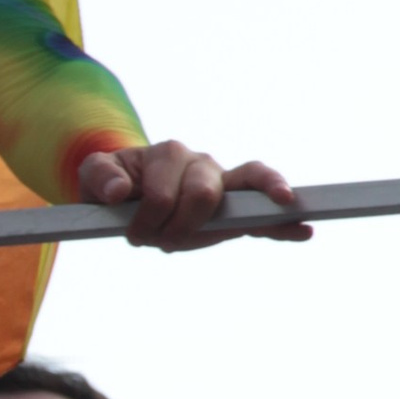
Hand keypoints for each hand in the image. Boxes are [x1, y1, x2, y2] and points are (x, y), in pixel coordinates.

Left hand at [77, 143, 310, 247]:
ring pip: (249, 182)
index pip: (166, 192)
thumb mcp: (95, 174)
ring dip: (261, 200)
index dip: (149, 218)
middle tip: (162, 243)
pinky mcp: (234, 209)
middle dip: (182, 224)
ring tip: (288, 205)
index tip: (134, 235)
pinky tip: (304, 231)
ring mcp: (223, 185)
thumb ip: (99, 177)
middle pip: (205, 192)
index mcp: (169, 155)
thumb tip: (120, 194)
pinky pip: (262, 211)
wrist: (129, 188)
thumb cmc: (115, 181)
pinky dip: (283, 222)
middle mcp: (202, 164)